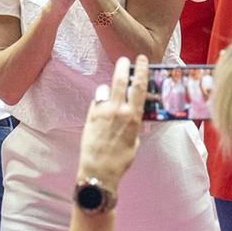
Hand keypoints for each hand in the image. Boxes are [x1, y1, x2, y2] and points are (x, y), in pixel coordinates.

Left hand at [75, 55, 149, 200]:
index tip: (141, 59)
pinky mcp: (90, 116)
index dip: (141, 70)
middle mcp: (117, 111)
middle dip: (122, 67)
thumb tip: (134, 115)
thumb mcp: (134, 142)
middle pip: (120, 80)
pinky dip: (99, 102)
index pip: (139, 87)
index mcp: (132, 117)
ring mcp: (102, 112)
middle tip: (123, 60)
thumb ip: (134, 125)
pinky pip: (96, 101)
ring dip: (107, 89)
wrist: (98, 171)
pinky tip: (101, 110)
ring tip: (109, 94)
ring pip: (104, 89)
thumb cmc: (121, 160)